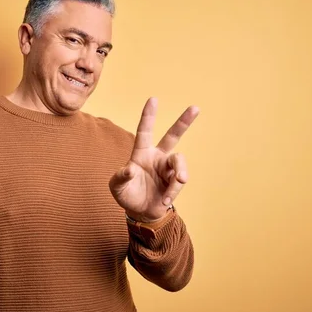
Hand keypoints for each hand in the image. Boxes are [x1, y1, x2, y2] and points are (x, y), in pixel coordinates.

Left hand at [109, 97, 198, 222]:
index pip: (145, 131)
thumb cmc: (126, 195)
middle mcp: (157, 157)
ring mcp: (168, 168)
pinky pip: (179, 181)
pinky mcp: (176, 181)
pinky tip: (164, 200)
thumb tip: (130, 169)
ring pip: (179, 162)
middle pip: (173, 136)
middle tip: (195, 108)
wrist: (141, 212)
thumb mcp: (116, 187)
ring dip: (179, 173)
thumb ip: (120, 177)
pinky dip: (172, 191)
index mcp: (141, 153)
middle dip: (184, 122)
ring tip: (178, 183)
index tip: (153, 99)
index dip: (149, 116)